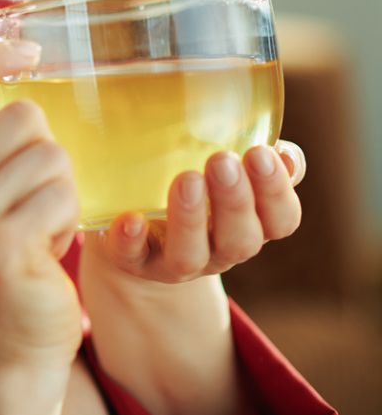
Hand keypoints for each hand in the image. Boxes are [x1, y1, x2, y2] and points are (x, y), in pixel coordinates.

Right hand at [0, 37, 82, 376]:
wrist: (6, 343)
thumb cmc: (0, 259)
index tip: (27, 50)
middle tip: (30, 200)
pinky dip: (69, 223)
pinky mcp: (2, 242)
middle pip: (22, 115)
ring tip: (37, 229)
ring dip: (61, 193)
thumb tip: (9, 60)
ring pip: (52, 156)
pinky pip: (63, 196)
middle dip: (46, 153)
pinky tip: (46, 250)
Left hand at [90, 142, 304, 282]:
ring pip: (190, 255)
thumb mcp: (226, 174)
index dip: (276, 192)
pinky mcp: (133, 262)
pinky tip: (130, 219)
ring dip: (190, 219)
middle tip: (222, 161)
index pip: (281, 220)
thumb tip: (284, 152)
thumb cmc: (194, 190)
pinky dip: (130, 240)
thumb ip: (255, 161)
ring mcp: (175, 262)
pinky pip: (132, 258)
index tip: (261, 153)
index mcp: (250, 225)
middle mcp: (218, 250)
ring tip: (186, 180)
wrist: (136, 230)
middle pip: (240, 240)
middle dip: (234, 201)